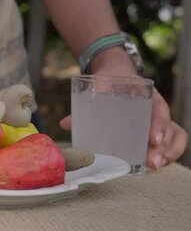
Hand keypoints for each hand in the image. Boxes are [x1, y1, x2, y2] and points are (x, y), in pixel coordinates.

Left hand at [59, 47, 187, 168]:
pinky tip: (154, 166)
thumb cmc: (110, 79)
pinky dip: (166, 155)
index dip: (158, 126)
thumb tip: (65, 124)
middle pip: (171, 128)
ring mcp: (157, 120)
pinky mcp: (152, 130)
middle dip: (165, 147)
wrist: (116, 72)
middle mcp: (156, 109)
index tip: (153, 140)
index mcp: (148, 95)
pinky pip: (168, 142)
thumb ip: (85, 102)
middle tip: (152, 162)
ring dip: (168, 153)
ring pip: (175, 137)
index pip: (159, 110)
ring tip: (154, 166)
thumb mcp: (100, 82)